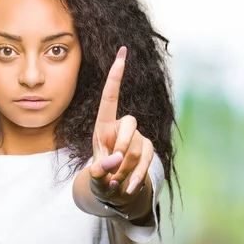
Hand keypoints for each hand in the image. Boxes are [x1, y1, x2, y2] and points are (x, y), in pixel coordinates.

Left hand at [89, 46, 154, 209]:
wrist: (114, 189)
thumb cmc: (101, 176)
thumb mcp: (95, 173)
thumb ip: (101, 167)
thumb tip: (116, 160)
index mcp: (103, 125)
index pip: (110, 97)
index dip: (115, 76)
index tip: (122, 53)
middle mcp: (122, 126)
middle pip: (129, 125)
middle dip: (120, 147)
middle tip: (112, 168)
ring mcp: (137, 137)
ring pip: (136, 147)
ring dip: (124, 169)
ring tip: (114, 182)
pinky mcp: (147, 149)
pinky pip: (146, 159)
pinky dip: (136, 176)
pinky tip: (127, 189)